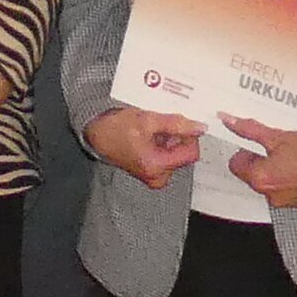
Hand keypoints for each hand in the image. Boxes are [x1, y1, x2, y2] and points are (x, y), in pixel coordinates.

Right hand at [83, 107, 204, 188]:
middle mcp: (157, 176)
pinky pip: (167, 157)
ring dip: (169, 141)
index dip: (188, 136)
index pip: (191, 152)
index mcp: (156, 166)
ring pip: (175, 154)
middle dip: (176, 138)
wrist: (97, 135)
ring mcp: (154, 176)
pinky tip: (150, 137)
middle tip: (159, 127)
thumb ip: (176, 124)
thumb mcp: (148, 120)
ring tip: (152, 131)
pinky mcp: (151, 173)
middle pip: (183, 154)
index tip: (180, 125)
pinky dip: (162, 145)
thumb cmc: (115, 129)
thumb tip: (199, 127)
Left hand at [222, 116, 296, 208]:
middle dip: (260, 162)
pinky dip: (289, 180)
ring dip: (275, 172)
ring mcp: (286, 201)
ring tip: (290, 158)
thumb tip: (228, 121)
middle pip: (252, 175)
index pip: (236, 164)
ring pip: (269, 183)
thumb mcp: (275, 136)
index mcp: (260, 179)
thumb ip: (248, 129)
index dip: (246, 152)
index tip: (258, 145)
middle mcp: (271, 194)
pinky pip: (286, 191)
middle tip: (276, 150)